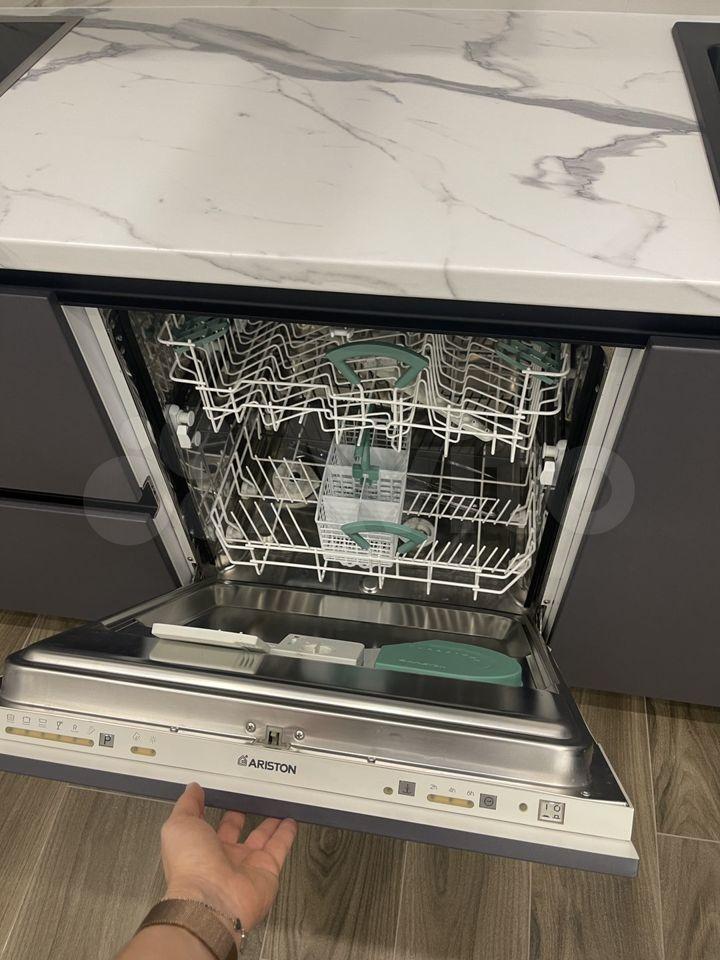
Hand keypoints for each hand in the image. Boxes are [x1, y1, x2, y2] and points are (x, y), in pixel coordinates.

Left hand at [161, 782, 296, 932]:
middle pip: (236, 835)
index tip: (220, 796)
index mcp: (200, 849)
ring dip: (269, 825)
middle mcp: (223, 859)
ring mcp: (246, 866)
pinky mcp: (268, 870)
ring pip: (261, 840)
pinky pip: (280, 848)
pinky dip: (287, 834)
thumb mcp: (179, 825)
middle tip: (250, 802)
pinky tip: (290, 822)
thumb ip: (187, 805)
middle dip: (241, 819)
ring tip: (275, 809)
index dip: (213, 811)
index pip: (209, 827)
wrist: (212, 901)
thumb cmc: (190, 866)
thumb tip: (192, 790)